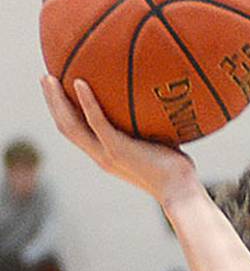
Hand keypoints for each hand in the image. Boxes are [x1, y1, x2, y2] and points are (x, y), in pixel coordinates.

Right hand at [40, 75, 199, 206]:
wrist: (182, 193)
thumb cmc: (178, 174)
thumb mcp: (162, 145)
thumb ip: (153, 129)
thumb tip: (164, 105)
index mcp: (107, 155)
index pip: (78, 134)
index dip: (65, 113)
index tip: (60, 93)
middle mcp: (101, 156)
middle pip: (65, 127)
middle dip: (52, 102)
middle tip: (46, 78)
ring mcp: (107, 154)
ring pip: (71, 125)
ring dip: (57, 100)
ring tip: (49, 77)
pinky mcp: (118, 150)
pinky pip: (96, 122)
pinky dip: (87, 102)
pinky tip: (81, 82)